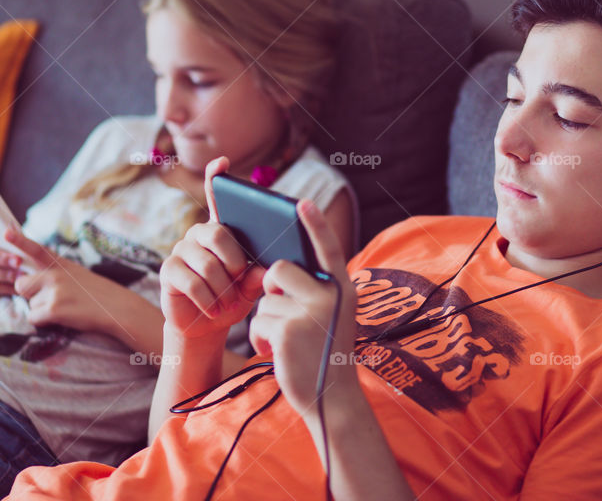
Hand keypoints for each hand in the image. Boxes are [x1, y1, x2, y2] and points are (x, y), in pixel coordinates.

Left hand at [4, 228, 123, 333]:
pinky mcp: (54, 309)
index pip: (36, 249)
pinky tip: (63, 318)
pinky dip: (44, 322)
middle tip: (52, 298)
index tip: (5, 232)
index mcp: (61, 264)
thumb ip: (54, 272)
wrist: (119, 308)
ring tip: (65, 308)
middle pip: (21, 284)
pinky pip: (33, 318)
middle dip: (30, 294)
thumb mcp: (77, 274)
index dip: (19, 240)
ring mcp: (54, 291)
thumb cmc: (99, 294)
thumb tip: (28, 282)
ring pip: (29, 304)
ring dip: (41, 310)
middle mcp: (55, 274)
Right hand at [159, 157, 265, 338]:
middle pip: (219, 234)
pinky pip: (193, 283)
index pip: (216, 198)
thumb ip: (258, 276)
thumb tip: (264, 269)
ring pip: (208, 264)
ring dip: (223, 290)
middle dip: (235, 263)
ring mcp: (181, 249)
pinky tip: (213, 310)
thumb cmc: (232, 299)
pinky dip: (209, 301)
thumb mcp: (251, 288)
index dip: (217, 178)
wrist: (206, 326)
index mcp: (221, 230)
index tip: (222, 161)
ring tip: (227, 303)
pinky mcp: (168, 270)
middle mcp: (199, 234)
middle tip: (239, 282)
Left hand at [249, 199, 359, 417]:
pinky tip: (278, 352)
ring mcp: (311, 312)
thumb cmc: (324, 353)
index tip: (302, 202)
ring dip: (267, 323)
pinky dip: (260, 339)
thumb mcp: (330, 317)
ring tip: (286, 342)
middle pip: (280, 271)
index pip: (328, 249)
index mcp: (343, 288)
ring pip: (266, 300)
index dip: (315, 224)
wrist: (331, 398)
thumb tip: (280, 270)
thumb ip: (316, 291)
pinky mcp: (289, 329)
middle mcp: (330, 295)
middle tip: (285, 315)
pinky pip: (258, 321)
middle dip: (273, 291)